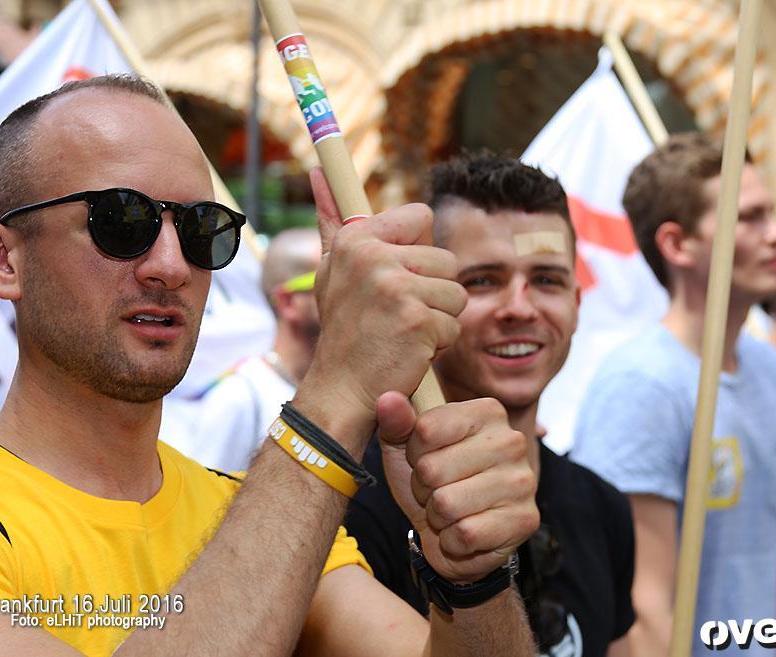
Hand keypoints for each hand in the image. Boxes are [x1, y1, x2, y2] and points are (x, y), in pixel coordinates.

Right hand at [295, 169, 465, 449]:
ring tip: (404, 331)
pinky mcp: (417, 318)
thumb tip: (320, 173)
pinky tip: (409, 350)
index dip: (417, 250)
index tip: (397, 275)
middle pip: (445, 257)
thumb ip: (334, 220)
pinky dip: (438, 344)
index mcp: (356, 237)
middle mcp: (373, 255)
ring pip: (455, 292)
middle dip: (432, 291)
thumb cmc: (345, 329)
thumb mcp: (334, 270)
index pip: (420, 216)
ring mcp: (395, 286)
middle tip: (396, 314)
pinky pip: (454, 323)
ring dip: (438, 318)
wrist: (341, 390)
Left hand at [376, 392, 539, 582]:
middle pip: (432, 469)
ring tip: (450, 510)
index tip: (425, 459)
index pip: (426, 429)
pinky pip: (465, 534)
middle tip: (438, 490)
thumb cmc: (432, 484)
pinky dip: (453, 540)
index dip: (414, 454)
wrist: (454, 537)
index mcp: (487, 412)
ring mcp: (523, 481)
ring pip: (447, 504)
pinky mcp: (525, 520)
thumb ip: (396, 422)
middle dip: (424, 488)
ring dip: (437, 515)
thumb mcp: (406, 448)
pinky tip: (464, 532)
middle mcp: (511, 441)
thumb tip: (388, 399)